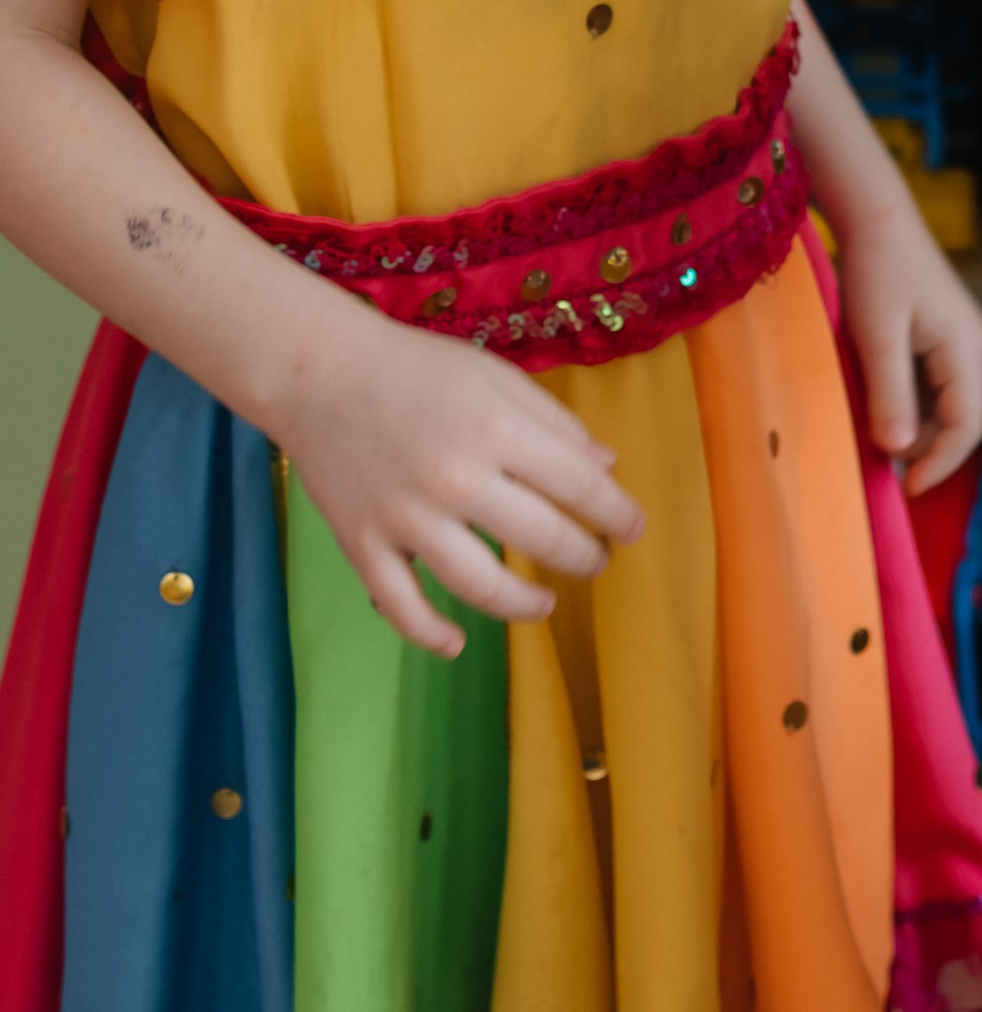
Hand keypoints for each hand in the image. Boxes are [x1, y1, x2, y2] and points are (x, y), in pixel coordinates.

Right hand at [276, 311, 642, 659]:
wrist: (318, 371)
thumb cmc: (417, 368)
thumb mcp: (497, 377)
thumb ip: (555, 423)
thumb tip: (606, 469)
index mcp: (496, 430)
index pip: (580, 486)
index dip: (617, 513)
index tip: (633, 528)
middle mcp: (454, 478)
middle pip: (542, 540)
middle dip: (583, 557)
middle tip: (597, 560)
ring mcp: (405, 516)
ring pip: (479, 585)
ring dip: (524, 605)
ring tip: (546, 603)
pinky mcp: (363, 542)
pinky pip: (400, 604)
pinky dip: (429, 632)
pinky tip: (457, 642)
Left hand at [834, 173, 981, 493]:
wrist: (878, 219)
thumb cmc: (877, 272)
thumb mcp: (877, 337)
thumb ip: (891, 394)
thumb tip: (900, 451)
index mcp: (968, 350)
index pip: (968, 426)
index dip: (941, 464)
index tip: (908, 491)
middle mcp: (976, 350)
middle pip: (960, 421)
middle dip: (926, 449)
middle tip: (880, 466)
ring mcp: (963, 345)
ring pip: (947, 408)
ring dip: (915, 429)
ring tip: (875, 438)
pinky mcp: (946, 340)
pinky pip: (936, 388)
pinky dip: (911, 407)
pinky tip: (881, 409)